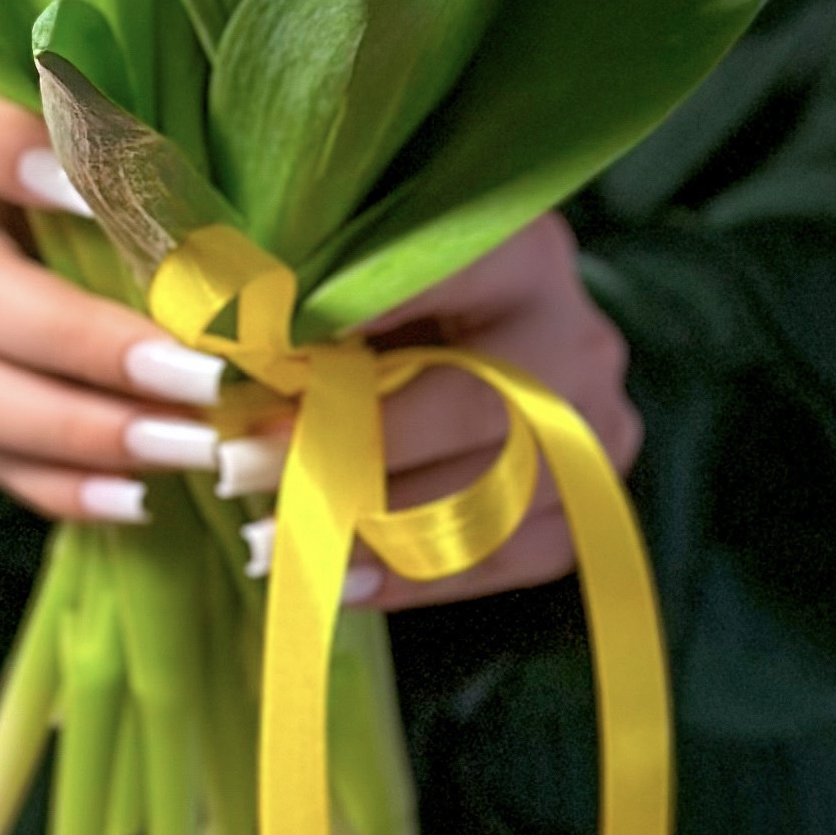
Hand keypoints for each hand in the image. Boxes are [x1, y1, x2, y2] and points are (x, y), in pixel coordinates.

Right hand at [0, 60, 231, 522]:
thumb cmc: (72, 128)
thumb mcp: (94, 95)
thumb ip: (137, 131)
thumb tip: (236, 225)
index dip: (17, 156)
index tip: (98, 191)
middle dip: (84, 343)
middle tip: (197, 376)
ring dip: (79, 431)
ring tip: (186, 448)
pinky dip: (59, 481)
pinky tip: (138, 496)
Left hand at [224, 217, 644, 611]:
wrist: (491, 315)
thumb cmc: (402, 274)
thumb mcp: (367, 257)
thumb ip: (320, 293)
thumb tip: (237, 345)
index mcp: (523, 251)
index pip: (436, 297)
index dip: (348, 344)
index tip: (255, 390)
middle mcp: (575, 333)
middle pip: (471, 412)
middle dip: (351, 453)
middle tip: (247, 472)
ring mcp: (598, 421)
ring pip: (496, 499)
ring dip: (378, 532)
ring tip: (279, 541)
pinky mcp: (596, 493)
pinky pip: (515, 557)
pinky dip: (427, 577)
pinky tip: (348, 583)